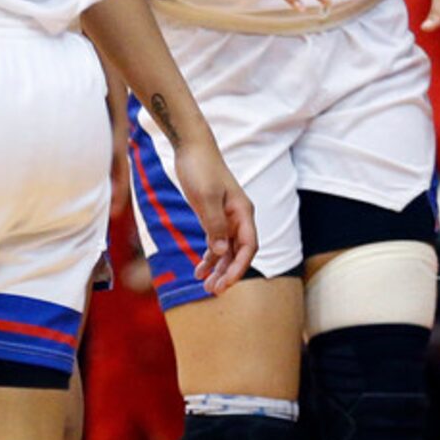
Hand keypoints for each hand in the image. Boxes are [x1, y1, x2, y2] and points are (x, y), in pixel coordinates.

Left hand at [172, 141, 257, 295]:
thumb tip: (221, 252)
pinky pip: (215, 242)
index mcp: (243, 212)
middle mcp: (238, 217)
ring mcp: (226, 217)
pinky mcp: (213, 216)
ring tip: (205, 286)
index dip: (239, 267)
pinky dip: (208, 256)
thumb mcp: (205, 197)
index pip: (248, 247)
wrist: (191, 148)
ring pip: (227, 250)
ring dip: (218, 269)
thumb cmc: (200, 169)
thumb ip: (214, 225)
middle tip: (213, 291)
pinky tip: (198, 269)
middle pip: (239, 252)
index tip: (226, 283)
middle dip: (228, 273)